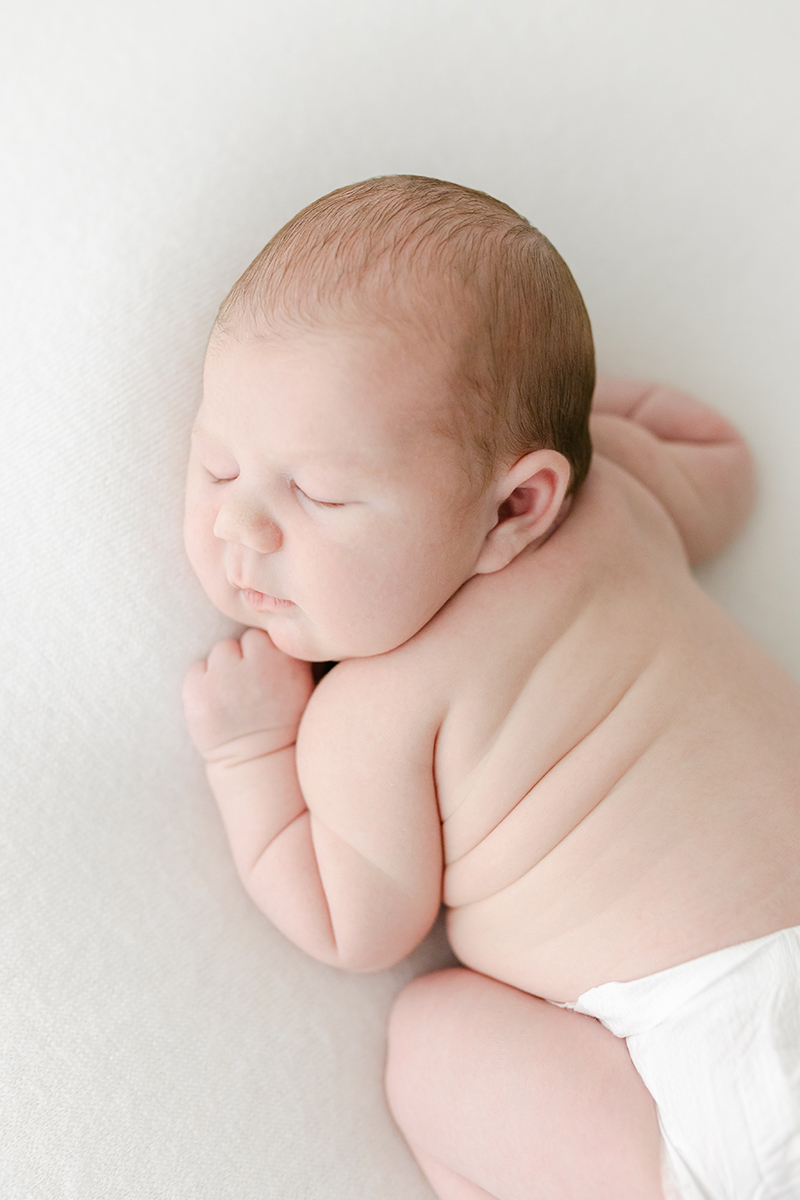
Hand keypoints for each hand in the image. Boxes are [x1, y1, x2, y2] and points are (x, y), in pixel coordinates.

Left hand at [183, 628, 313, 763]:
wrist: (260, 762)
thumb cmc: (283, 720)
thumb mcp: (303, 682)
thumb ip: (289, 651)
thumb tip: (275, 621)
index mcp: (285, 659)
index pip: (263, 635)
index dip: (263, 655)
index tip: (267, 677)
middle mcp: (255, 664)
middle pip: (239, 641)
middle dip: (241, 659)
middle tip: (248, 689)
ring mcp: (223, 678)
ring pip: (218, 652)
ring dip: (221, 669)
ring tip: (233, 697)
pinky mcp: (197, 692)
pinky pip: (195, 670)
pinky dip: (201, 684)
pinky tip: (216, 704)